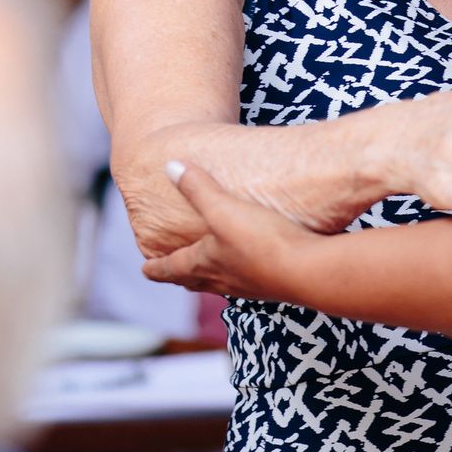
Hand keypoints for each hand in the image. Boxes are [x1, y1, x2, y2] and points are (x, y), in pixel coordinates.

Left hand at [142, 161, 316, 300]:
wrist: (308, 270)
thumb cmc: (261, 240)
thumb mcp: (224, 208)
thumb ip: (198, 187)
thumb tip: (170, 166)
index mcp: (204, 263)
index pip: (172, 267)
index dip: (156, 268)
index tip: (143, 271)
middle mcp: (223, 279)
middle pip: (195, 280)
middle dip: (181, 275)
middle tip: (172, 274)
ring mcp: (250, 285)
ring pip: (221, 283)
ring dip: (210, 277)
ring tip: (210, 271)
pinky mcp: (274, 284)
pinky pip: (248, 280)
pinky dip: (240, 274)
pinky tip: (251, 266)